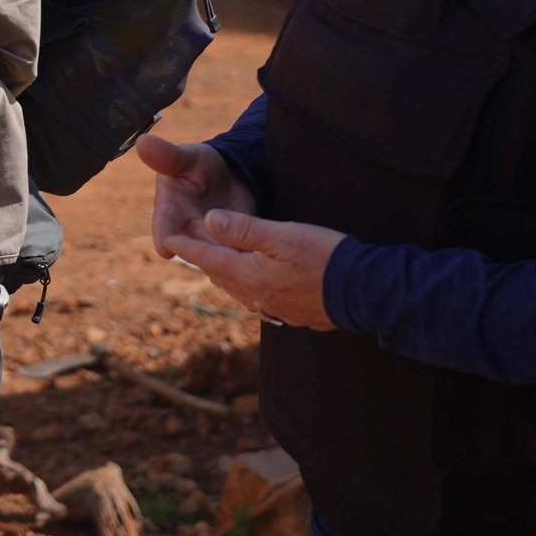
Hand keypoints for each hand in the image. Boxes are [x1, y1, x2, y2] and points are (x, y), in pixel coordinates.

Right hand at [136, 134, 255, 260]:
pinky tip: (254, 261)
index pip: (164, 225)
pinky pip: (235, 264)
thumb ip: (167, 156)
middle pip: (194, 247)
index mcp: (169, 211)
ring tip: (241, 255)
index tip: (165, 250)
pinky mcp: (229, 254)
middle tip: (221, 246)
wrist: (231, 179)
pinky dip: (243, 263)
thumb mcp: (188, 158)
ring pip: (215, 259)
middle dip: (206, 248)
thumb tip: (141, 142)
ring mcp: (207, 246)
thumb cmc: (201, 165)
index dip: (164, 236)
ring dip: (226, 259)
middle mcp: (185, 233)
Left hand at [163, 210, 341, 329]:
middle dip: (204, 262)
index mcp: (250, 275)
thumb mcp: (281, 235)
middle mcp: (258, 297)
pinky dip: (250, 290)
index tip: (169, 239)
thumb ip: (243, 229)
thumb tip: (209, 221)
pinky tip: (256, 288)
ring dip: (226, 277)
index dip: (188, 246)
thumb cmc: (325, 258)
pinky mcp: (297, 314)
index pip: (209, 258)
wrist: (366, 293)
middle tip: (189, 249)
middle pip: (222, 277)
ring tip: (217, 266)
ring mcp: (278, 309)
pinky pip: (262, 302)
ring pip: (240, 291)